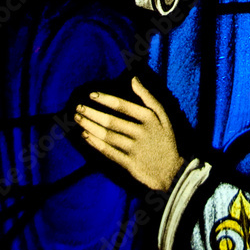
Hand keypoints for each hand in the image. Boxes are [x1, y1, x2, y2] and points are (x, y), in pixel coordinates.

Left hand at [75, 76, 183, 191]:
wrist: (171, 171)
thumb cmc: (164, 139)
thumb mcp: (162, 115)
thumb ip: (147, 96)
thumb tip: (133, 78)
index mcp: (149, 118)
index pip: (123, 106)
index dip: (106, 100)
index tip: (91, 95)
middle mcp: (142, 133)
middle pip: (112, 121)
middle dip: (92, 114)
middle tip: (78, 108)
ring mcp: (135, 149)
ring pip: (108, 136)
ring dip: (90, 127)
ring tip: (78, 120)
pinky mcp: (129, 164)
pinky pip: (109, 152)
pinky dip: (95, 143)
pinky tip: (85, 136)